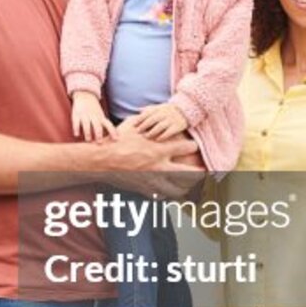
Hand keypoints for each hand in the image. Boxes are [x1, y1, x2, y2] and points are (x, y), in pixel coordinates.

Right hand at [71, 91, 113, 142]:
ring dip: (88, 133)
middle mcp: (94, 117)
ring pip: (87, 124)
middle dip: (99, 134)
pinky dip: (76, 129)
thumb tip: (113, 138)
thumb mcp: (101, 115)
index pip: (109, 125)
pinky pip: (76, 122)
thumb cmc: (94, 109)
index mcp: (101, 117)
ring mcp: (85, 115)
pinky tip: (77, 134)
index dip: (112, 132)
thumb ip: (105, 125)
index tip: (116, 139)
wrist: (85, 94)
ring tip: (88, 140)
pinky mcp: (76, 115)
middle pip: (97, 126)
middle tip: (99, 142)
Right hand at [82, 129, 201, 200]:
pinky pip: (162, 196)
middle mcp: (160, 165)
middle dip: (199, 173)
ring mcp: (153, 179)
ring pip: (178, 190)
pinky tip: (168, 191)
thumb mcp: (132, 124)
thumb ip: (146, 119)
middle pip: (190, 173)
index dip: (193, 146)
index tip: (193, 146)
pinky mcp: (144, 188)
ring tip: (191, 187)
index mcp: (159, 148)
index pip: (188, 148)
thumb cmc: (116, 139)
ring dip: (186, 188)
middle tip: (204, 172)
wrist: (101, 159)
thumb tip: (151, 110)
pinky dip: (167, 194)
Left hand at [131, 102, 189, 140]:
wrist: (184, 111)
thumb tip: (136, 111)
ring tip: (146, 136)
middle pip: (152, 120)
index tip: (134, 125)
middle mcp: (164, 114)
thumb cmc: (167, 111)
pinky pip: (169, 132)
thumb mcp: (158, 107)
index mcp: (158, 109)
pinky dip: (163, 136)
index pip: (147, 113)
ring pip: (160, 126)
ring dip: (152, 131)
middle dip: (144, 125)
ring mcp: (171, 120)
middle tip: (138, 132)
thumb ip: (148, 110)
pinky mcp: (177, 126)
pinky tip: (157, 139)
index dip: (140, 119)